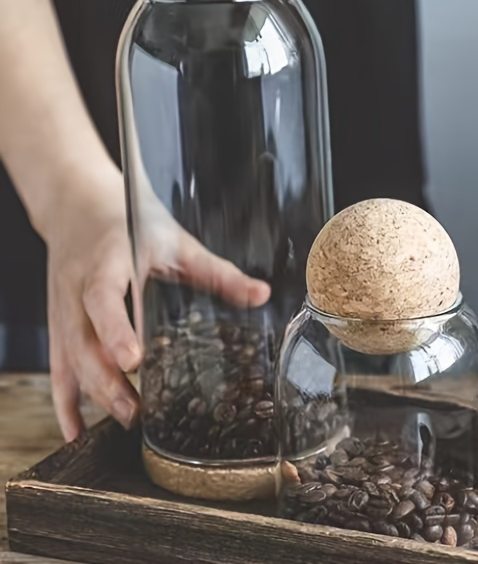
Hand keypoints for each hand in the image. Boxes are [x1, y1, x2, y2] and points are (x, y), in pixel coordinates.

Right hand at [43, 165, 269, 441]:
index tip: (133, 360)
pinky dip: (64, 401)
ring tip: (125, 419)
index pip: (103, 297)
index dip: (115, 330)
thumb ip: (217, 271)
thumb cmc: (131, 221)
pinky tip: (76, 431)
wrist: (79, 205)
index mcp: (106, 261)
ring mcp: (62, 309)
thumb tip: (261, 295)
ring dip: (92, 393)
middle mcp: (77, 288)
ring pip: (68, 358)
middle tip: (137, 411)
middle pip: (82, 340)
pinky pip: (56, 367)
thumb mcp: (176, 241)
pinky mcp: (58, 325)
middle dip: (107, 380)